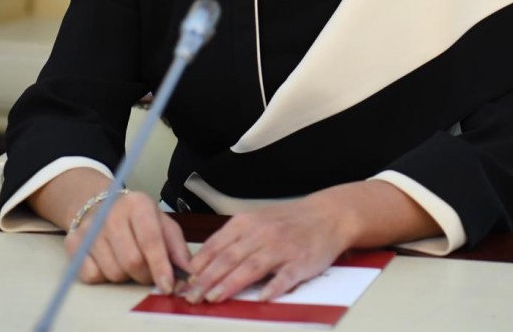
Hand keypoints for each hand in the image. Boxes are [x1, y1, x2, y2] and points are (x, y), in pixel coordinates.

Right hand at [64, 190, 191, 292]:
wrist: (99, 204)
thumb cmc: (137, 218)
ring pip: (113, 272)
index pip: (150, 240)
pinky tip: (109, 260)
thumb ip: (177, 247)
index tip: (168, 285)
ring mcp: (90, 228)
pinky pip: (92, 275)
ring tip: (128, 261)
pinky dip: (104, 276)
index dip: (160, 266)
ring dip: (125, 276)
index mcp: (138, 203)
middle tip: (149, 272)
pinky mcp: (73, 243)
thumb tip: (189, 272)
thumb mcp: (162, 223)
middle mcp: (111, 213)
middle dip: (144, 275)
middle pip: (132, 261)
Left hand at [184, 194, 352, 303]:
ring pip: (251, 266)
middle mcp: (262, 233)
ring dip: (231, 283)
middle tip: (191, 296)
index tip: (184, 281)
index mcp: (248, 222)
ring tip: (215, 297)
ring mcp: (282, 248)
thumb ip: (232, 239)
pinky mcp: (301, 261)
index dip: (199, 265)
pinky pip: (285, 276)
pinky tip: (262, 297)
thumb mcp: (256, 220)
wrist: (327, 215)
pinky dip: (273, 286)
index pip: (217, 244)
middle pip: (230, 257)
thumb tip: (202, 264)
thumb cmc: (288, 221)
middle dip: (207, 279)